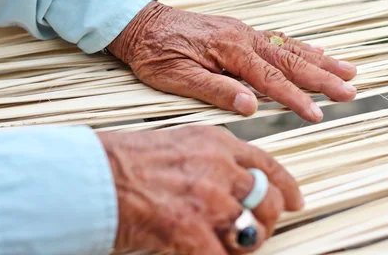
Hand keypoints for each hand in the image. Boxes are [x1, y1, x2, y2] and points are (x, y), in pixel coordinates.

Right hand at [98, 126, 302, 254]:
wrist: (91, 177)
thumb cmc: (125, 161)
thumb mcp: (177, 144)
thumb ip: (210, 160)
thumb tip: (232, 187)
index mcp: (215, 143)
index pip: (266, 164)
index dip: (287, 186)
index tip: (296, 201)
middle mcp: (218, 167)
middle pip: (267, 199)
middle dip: (266, 220)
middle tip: (256, 231)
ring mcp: (207, 198)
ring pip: (251, 230)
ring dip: (245, 244)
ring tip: (230, 247)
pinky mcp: (191, 229)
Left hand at [108, 2, 356, 121]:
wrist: (141, 23)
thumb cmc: (155, 53)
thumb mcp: (175, 77)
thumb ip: (215, 90)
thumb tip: (250, 106)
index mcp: (230, 51)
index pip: (271, 80)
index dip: (296, 99)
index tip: (318, 114)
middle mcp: (244, 38)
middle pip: (291, 61)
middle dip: (323, 77)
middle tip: (351, 90)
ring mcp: (244, 32)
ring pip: (290, 47)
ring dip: (320, 60)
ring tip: (348, 69)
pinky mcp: (240, 32)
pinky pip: (278, 39)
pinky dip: (301, 46)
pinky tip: (317, 49)